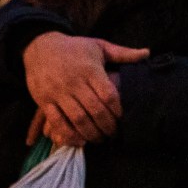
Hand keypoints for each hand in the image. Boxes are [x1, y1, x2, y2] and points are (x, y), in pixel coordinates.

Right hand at [23, 33, 148, 145]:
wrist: (40, 46)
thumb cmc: (74, 48)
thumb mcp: (98, 46)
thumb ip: (123, 53)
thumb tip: (147, 53)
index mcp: (90, 69)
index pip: (108, 95)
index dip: (118, 110)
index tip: (122, 118)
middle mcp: (74, 81)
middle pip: (95, 110)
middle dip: (107, 126)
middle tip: (113, 134)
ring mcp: (58, 92)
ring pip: (77, 118)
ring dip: (91, 133)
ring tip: (99, 138)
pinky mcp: (44, 100)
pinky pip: (57, 122)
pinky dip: (68, 134)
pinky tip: (79, 140)